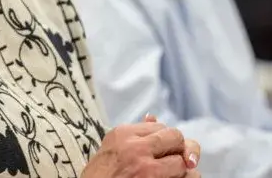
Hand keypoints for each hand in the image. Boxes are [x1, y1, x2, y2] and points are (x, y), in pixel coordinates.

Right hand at [81, 121, 200, 177]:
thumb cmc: (100, 176)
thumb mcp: (112, 149)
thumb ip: (134, 134)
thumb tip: (153, 117)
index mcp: (122, 133)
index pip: (160, 126)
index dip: (164, 140)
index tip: (158, 152)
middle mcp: (135, 146)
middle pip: (175, 136)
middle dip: (178, 149)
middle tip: (170, 162)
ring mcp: (146, 166)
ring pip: (184, 159)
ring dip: (182, 169)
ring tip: (170, 175)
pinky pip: (188, 176)